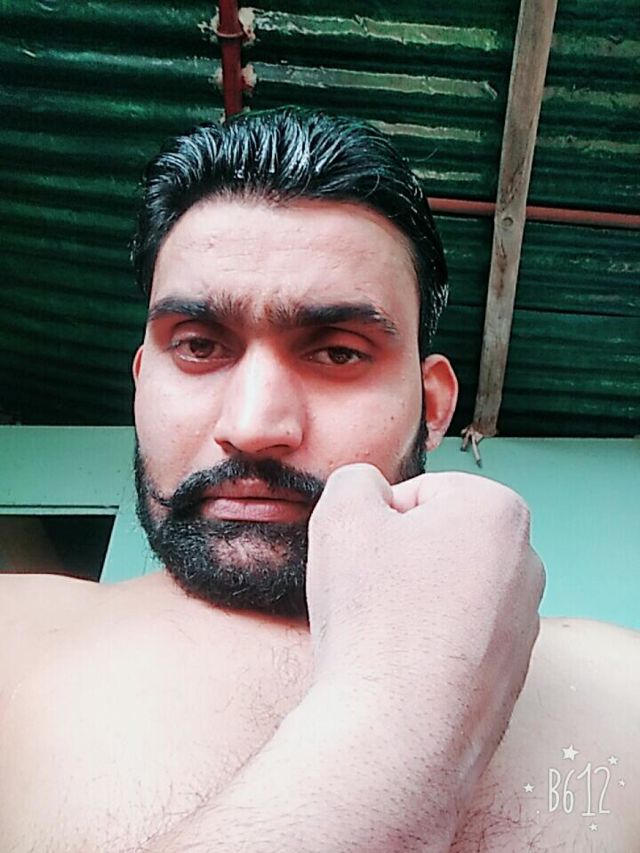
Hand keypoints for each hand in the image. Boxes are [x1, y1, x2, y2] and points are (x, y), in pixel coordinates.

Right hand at [306, 464, 544, 802]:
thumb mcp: (342, 513)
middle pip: (435, 541)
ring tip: (380, 632)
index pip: (417, 494)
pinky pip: (452, 637)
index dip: (375, 523)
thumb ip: (355, 479)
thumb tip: (367, 491)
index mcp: (498, 511)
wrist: (397, 732)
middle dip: (396, 559)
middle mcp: (525, 563)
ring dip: (407, 601)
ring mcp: (522, 622)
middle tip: (367, 592)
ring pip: (442, 590)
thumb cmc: (376, 619)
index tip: (363, 558)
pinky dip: (424, 643)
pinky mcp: (508, 672)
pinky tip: (398, 665)